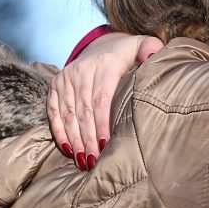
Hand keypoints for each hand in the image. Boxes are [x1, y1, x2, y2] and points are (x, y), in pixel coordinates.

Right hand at [48, 33, 162, 168]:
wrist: (101, 46)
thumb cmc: (126, 54)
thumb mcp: (140, 45)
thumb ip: (149, 48)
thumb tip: (155, 53)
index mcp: (104, 64)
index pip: (101, 99)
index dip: (102, 123)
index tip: (106, 145)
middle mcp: (81, 71)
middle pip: (84, 110)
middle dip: (88, 138)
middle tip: (94, 162)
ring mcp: (66, 78)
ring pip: (68, 114)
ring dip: (75, 139)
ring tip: (83, 161)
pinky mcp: (55, 85)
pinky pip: (54, 111)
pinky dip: (59, 131)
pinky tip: (68, 148)